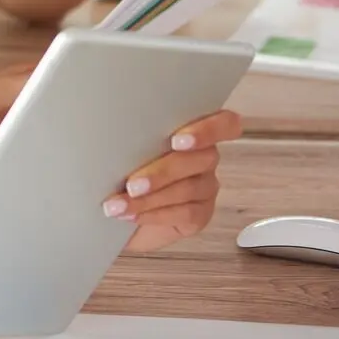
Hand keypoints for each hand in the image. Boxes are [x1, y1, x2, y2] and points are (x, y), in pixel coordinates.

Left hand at [101, 109, 242, 252]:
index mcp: (193, 132)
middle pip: (200, 159)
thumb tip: (115, 131)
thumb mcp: (127, 149)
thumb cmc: (123, 171)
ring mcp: (205, 187)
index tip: (177, 141)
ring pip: (188, 189)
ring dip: (149, 198)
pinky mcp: (200, 214)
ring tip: (118, 205)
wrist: (117, 213)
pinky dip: (153, 214)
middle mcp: (204, 158)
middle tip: (132, 185)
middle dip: (162, 172)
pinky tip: (131, 215)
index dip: (209, 130)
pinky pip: (185, 213)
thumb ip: (136, 137)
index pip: (224, 124)